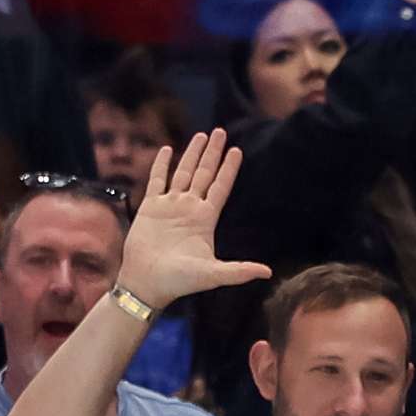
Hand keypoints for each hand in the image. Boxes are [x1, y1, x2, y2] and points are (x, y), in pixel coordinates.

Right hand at [119, 131, 272, 308]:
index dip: (229, 169)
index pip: (220, 187)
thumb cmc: (179, 281)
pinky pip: (157, 180)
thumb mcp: (213, 274)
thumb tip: (268, 273)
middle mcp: (189, 209)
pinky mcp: (150, 207)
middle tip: (221, 132)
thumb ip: (239, 271)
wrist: (147, 283)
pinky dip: (161, 164)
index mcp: (205, 219)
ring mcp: (170, 206)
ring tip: (201, 135)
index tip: (237, 151)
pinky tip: (168, 150)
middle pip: (204, 174)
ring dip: (191, 153)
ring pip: (183, 173)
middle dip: (212, 153)